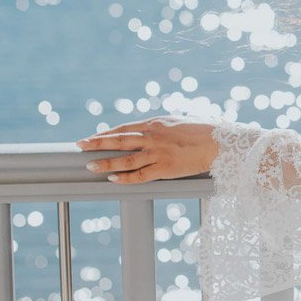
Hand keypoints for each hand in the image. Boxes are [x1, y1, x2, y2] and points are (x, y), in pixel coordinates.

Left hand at [75, 116, 220, 183]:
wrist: (221, 143)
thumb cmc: (205, 131)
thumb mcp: (180, 122)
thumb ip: (163, 126)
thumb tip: (152, 129)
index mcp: (156, 123)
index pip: (125, 128)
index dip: (107, 133)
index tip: (93, 136)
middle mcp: (153, 136)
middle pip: (119, 140)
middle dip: (97, 142)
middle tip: (80, 145)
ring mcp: (158, 153)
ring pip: (125, 159)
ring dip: (105, 162)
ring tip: (89, 165)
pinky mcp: (165, 169)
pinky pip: (140, 175)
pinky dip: (125, 177)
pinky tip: (113, 178)